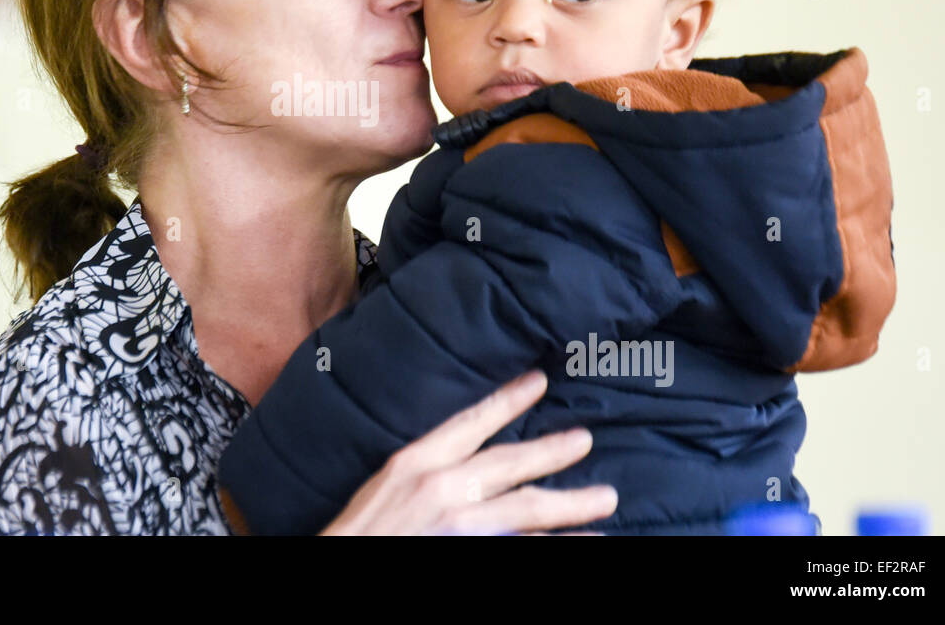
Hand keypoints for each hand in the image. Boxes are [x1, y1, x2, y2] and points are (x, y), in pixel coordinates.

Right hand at [318, 370, 616, 534]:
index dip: (507, 400)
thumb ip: (422, 469)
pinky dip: (555, 545)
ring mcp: (459, 527)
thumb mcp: (384, 485)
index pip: (470, 422)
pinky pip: (522, 548)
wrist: (339, 563)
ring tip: (606, 500)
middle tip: (586, 440)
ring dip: (570, 505)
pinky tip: (587, 544)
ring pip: (526, 511)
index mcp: (416, 462)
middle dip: (552, 451)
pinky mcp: (468, 553)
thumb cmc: (357, 531)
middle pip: (510, 465)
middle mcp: (441, 489)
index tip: (538, 381)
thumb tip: (462, 457)